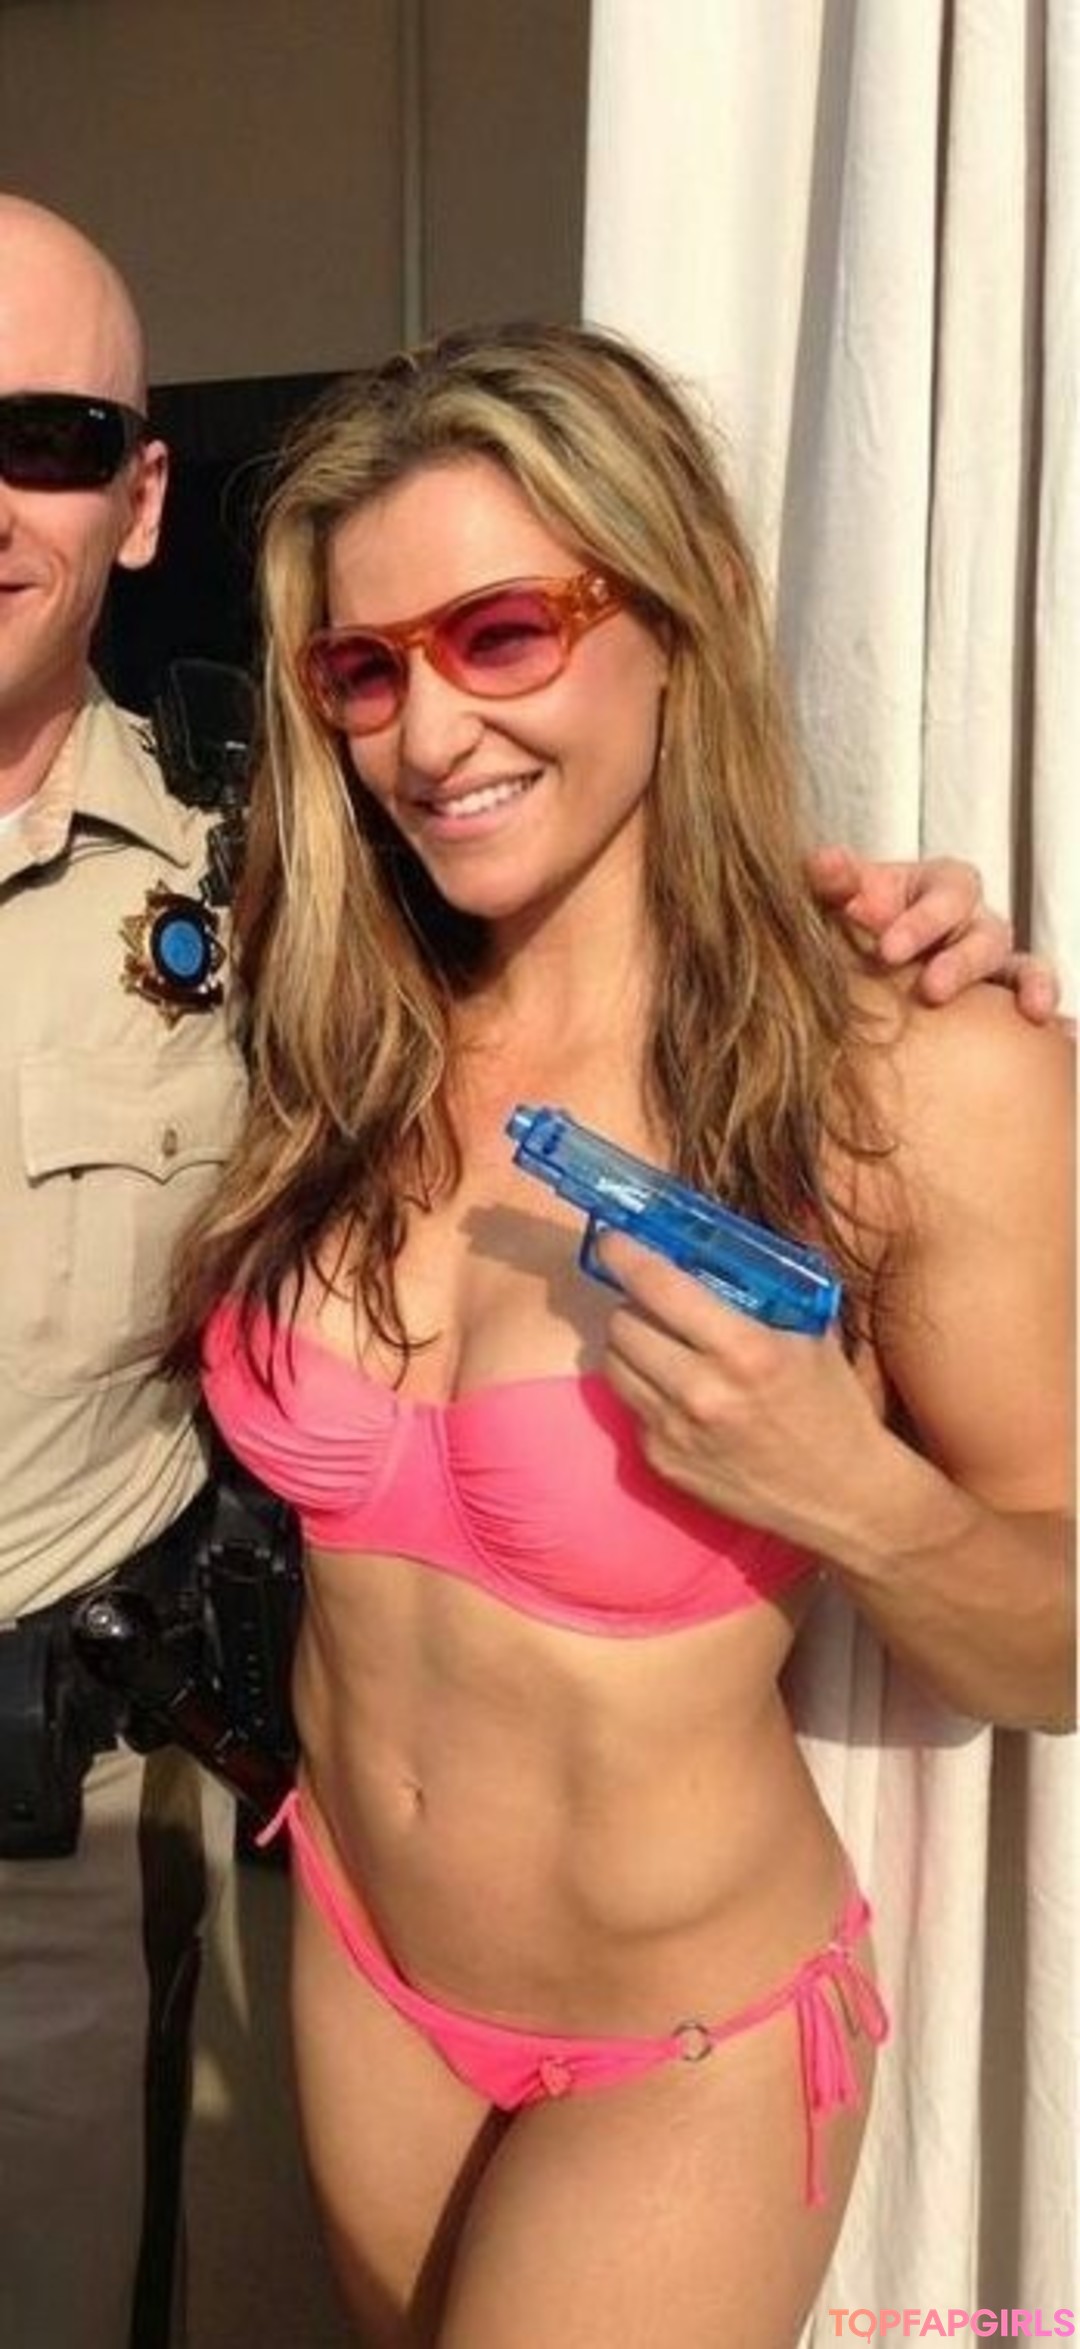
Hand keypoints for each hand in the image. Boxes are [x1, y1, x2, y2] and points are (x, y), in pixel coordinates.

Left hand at [598, 1231, 885, 1558]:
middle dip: (633, 1303)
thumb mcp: (810, 1335)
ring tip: (662, 1344)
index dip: (625, 1255)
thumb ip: (761, 1291)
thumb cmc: (832, 1407)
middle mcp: (702, 1391)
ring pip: (614, 1365)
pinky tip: (681, 1394)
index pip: (657, 1286)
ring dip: (631, 1345)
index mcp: (745, 1349)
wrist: (842, 1496)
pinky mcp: (662, 1463)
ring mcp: (676, 1432)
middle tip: (652, 1301)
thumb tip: (711, 1244)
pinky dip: (646, 1391)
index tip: (613, 1240)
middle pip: (622, 1324)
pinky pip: (631, 1407)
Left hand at [805, 844, 1060, 1022]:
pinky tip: (1063, 1036)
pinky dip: (1053, 1016)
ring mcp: (992, 962)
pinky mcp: (998, 999)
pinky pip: (1032, 1002)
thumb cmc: (854, 915)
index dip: (925, 919)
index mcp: (941, 885)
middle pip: (987, 934)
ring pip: (1023, 966)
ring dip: (1031, 985)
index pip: (950, 892)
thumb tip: (825, 863)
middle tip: (932, 990)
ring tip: (1035, 1011)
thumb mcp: (841, 893)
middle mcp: (975, 921)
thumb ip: (834, 879)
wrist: (859, 951)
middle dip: (963, 962)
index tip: (888, 948)